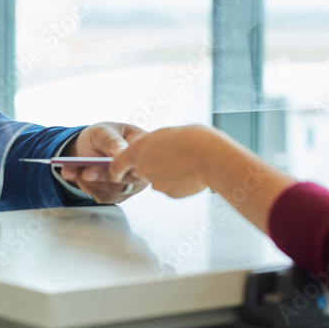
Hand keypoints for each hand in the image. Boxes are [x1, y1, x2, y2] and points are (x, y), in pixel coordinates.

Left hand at [58, 122, 148, 202]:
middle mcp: (142, 170)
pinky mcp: (118, 195)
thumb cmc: (102, 135)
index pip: (141, 160)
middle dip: (103, 176)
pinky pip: (104, 197)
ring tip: (70, 171)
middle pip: (127, 180)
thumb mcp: (104, 131)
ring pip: (113, 191)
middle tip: (86, 173)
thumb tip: (121, 152)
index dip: (126, 163)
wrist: (90, 146)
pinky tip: (73, 175)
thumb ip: (111, 141)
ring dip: (90, 183)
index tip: (111, 162)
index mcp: (144, 149)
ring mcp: (131, 185)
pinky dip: (86, 187)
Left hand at [110, 124, 298, 234]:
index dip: (116, 169)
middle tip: (166, 160)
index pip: (116, 165)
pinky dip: (178, 183)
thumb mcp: (165, 134)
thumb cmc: (193, 139)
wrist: (212, 157)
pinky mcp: (170, 193)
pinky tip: (191, 173)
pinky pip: (171, 188)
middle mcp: (143, 168)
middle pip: (138, 172)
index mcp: (138, 149)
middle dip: (148, 169)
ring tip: (185, 163)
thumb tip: (148, 147)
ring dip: (166, 175)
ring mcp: (156, 183)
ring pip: (157, 180)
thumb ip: (151, 144)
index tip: (117, 173)